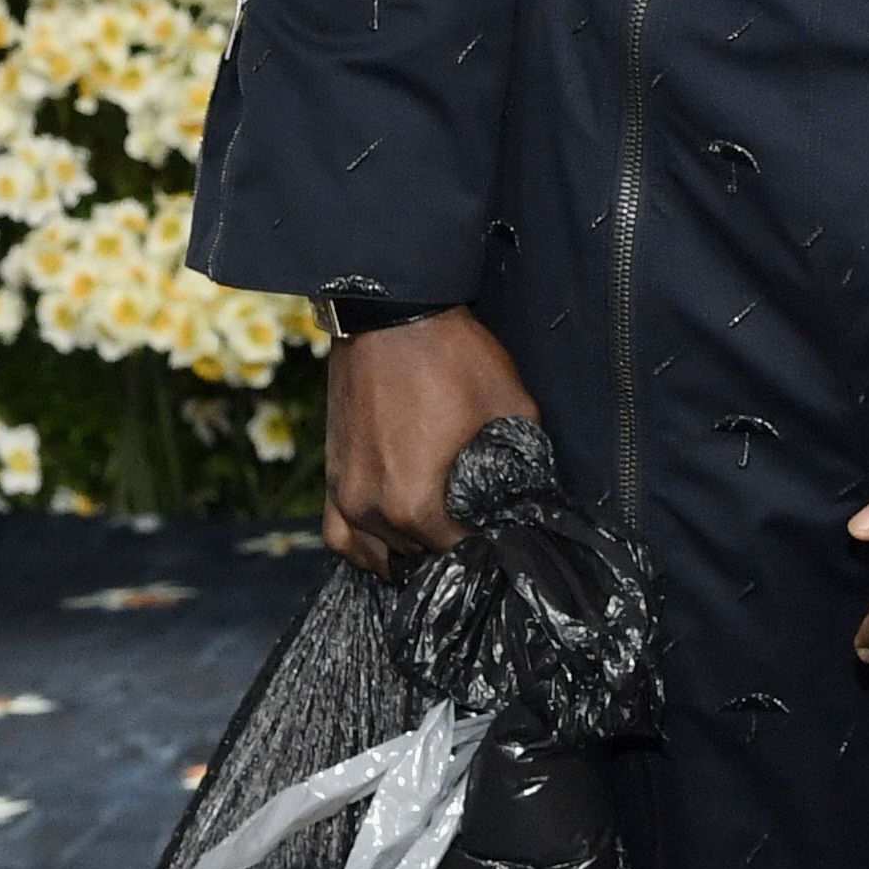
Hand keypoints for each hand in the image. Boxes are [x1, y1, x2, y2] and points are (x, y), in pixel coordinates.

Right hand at [322, 305, 541, 572]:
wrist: (389, 312)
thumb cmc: (449, 356)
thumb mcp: (510, 405)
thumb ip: (525, 456)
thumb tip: (538, 488)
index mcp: (413, 503)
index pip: (456, 553)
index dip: (486, 547)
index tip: (503, 537)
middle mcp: (371, 509)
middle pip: (415, 556)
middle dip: (447, 550)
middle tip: (476, 534)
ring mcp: (343, 492)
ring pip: (373, 554)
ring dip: (405, 554)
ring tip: (435, 542)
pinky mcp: (331, 473)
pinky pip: (339, 533)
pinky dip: (363, 545)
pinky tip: (388, 541)